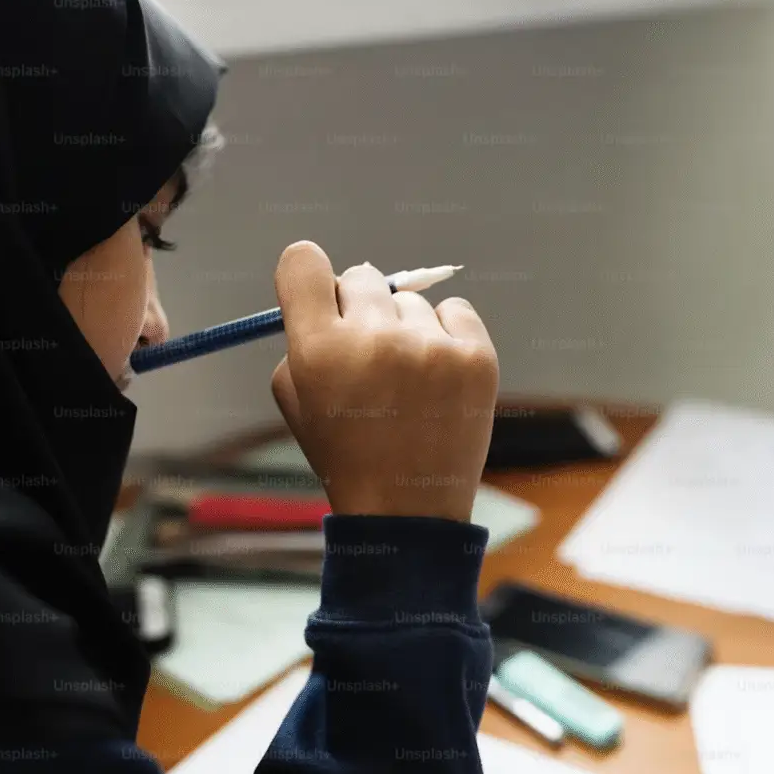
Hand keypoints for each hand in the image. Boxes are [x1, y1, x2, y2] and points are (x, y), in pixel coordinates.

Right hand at [270, 241, 498, 522]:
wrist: (406, 511)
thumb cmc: (343, 453)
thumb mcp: (298, 400)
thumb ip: (302, 338)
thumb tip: (328, 291)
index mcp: (318, 351)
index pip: (302, 263)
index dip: (305, 272)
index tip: (316, 290)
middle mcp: (374, 339)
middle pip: (359, 276)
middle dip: (356, 309)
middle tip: (364, 352)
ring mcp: (430, 347)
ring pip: (409, 301)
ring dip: (403, 330)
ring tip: (405, 385)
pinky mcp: (476, 356)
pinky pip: (454, 311)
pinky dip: (444, 336)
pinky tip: (435, 378)